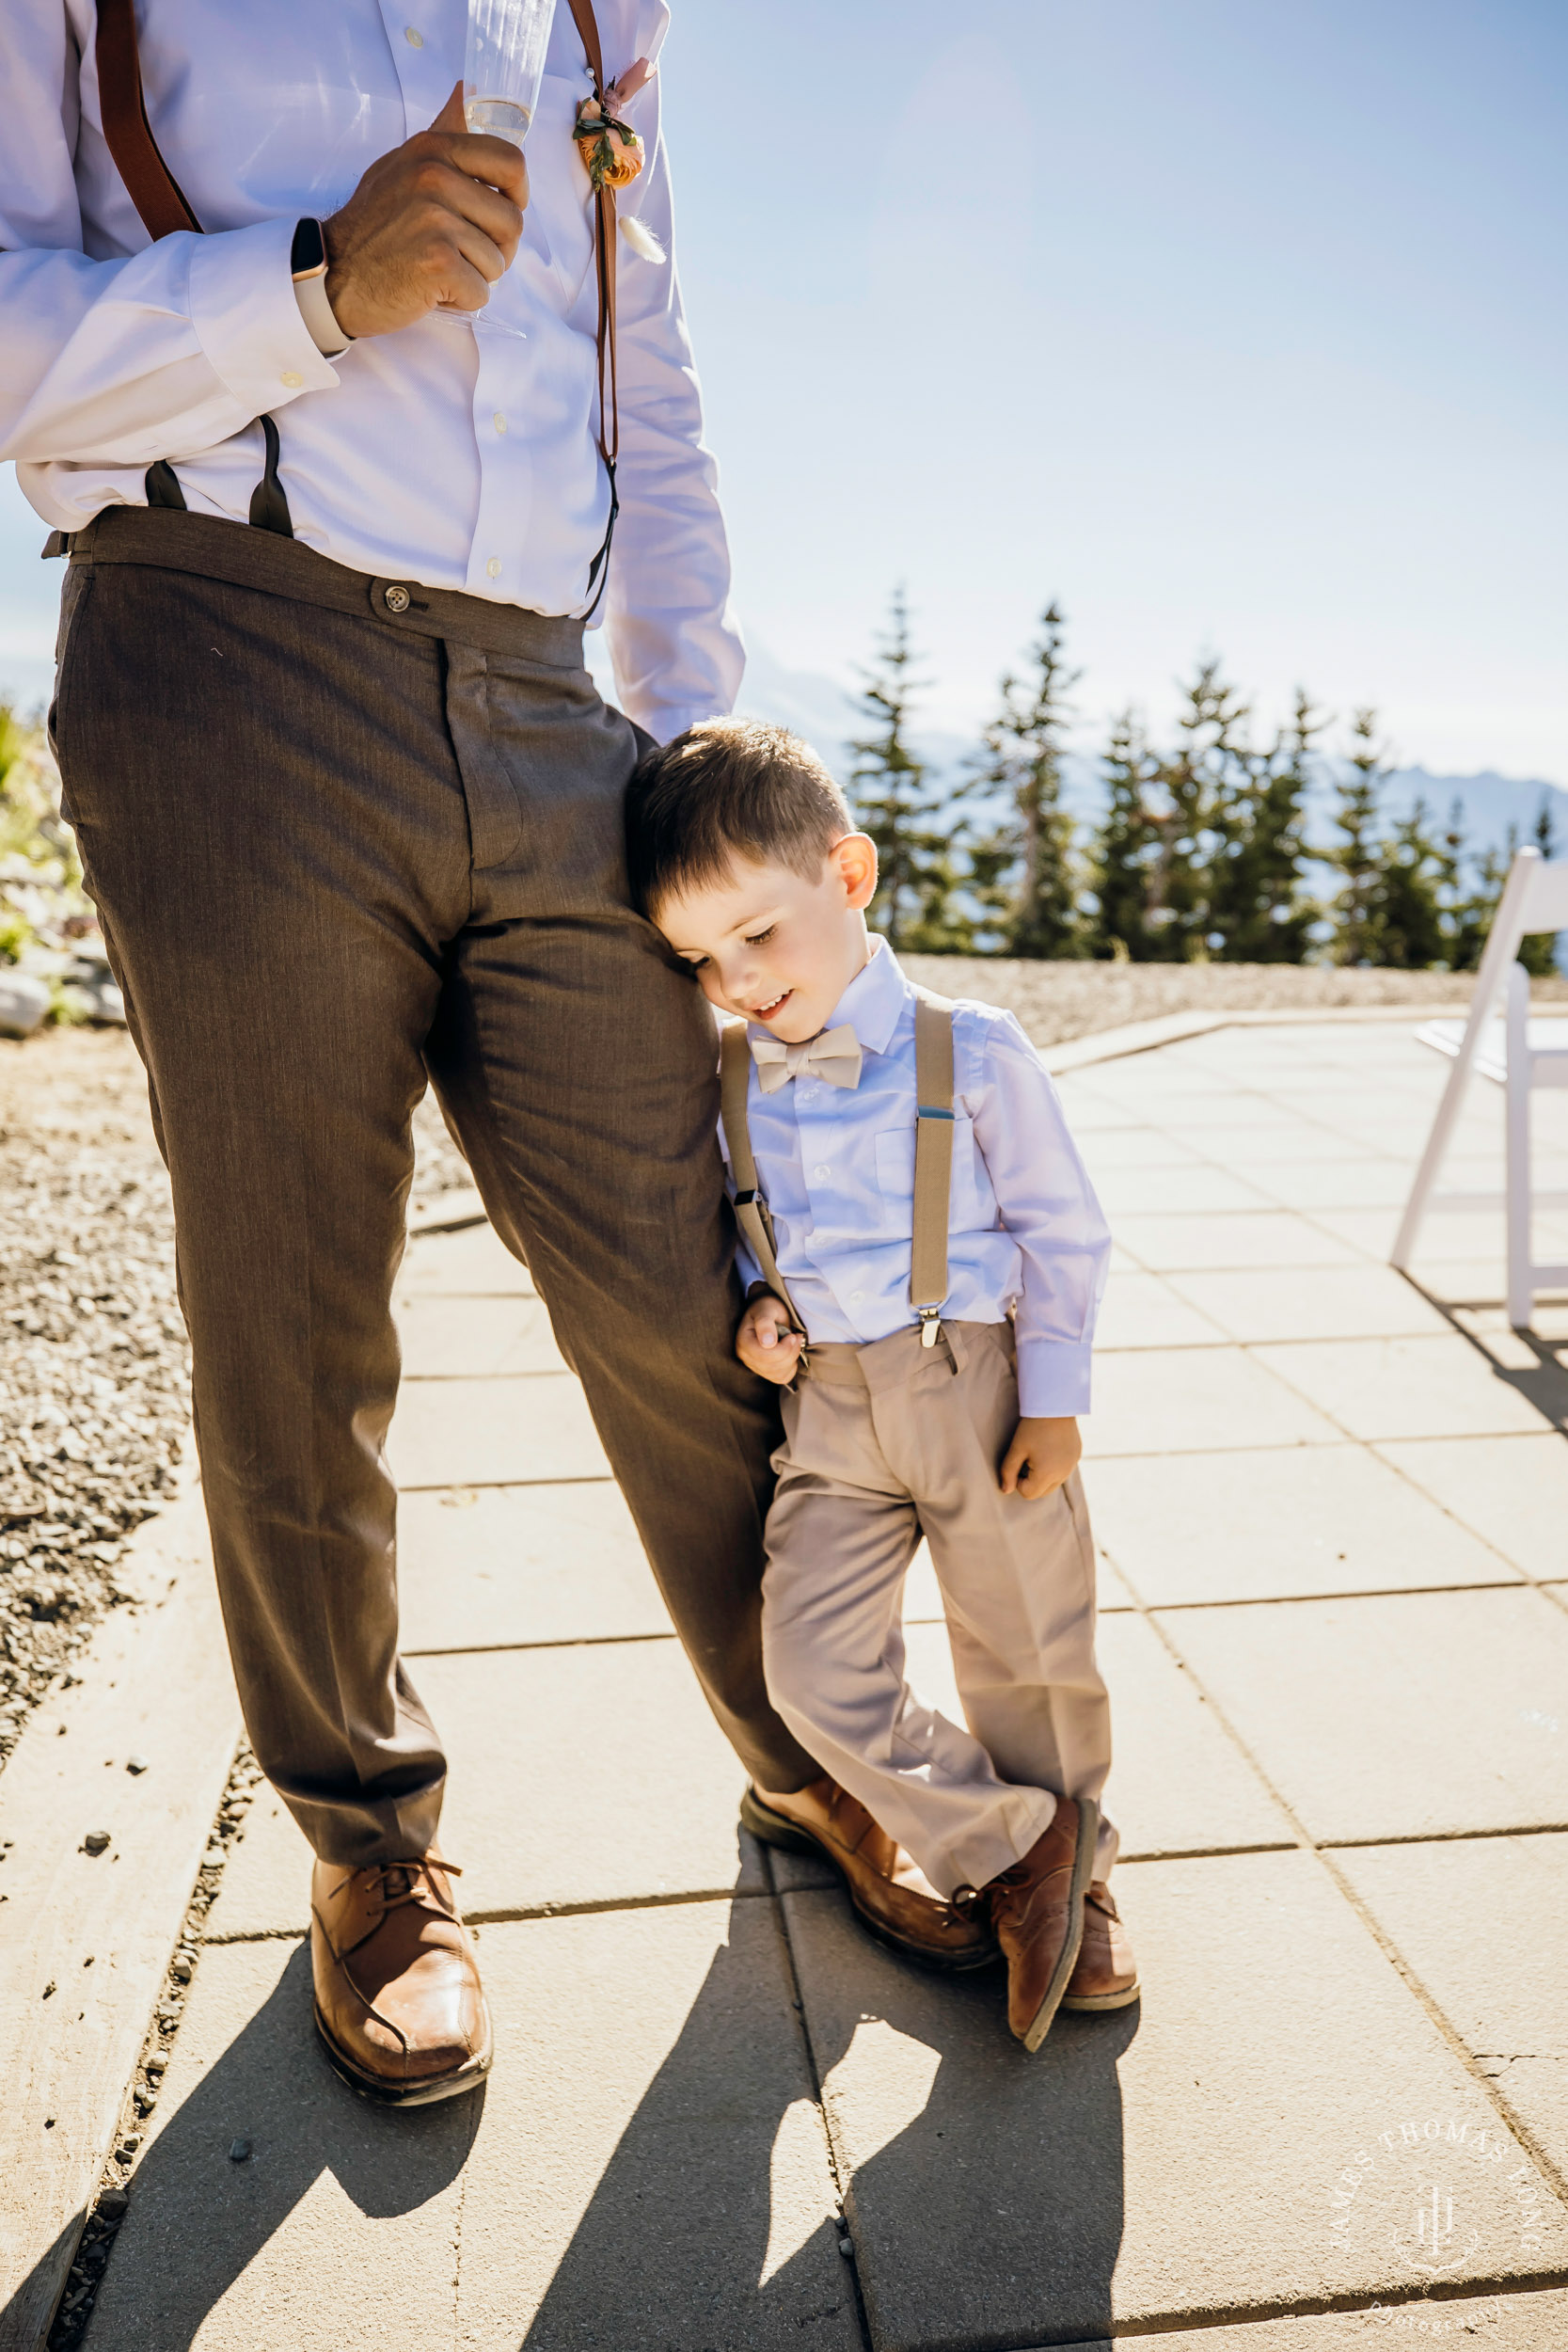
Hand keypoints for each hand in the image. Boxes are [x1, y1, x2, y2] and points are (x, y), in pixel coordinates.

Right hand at [322, 82, 529, 336]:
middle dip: (497, 247)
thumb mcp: (401, 164)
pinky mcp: (437, 262)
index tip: (503, 211)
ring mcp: (436, 220)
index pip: (511, 163)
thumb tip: (465, 89)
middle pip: (512, 221)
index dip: (518, 195)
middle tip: (464, 254)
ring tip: (439, 269)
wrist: (332, 275)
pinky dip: (461, 300)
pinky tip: (431, 289)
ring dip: (476, 276)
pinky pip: (480, 291)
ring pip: (497, 261)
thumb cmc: (372, 224)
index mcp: (433, 150)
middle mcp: (435, 178)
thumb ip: (441, 134)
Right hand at [736, 1294, 803, 1384]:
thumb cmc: (767, 1308)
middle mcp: (745, 1357)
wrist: (768, 1312)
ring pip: (778, 1375)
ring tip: (794, 1343)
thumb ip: (765, 1323)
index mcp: (743, 1341)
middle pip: (772, 1367)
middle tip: (797, 1337)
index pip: (765, 1356)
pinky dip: (790, 1369)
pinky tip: (790, 1354)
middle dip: (790, 1353)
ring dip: (792, 1360)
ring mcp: (754, 1365)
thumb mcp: (766, 1309)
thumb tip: (767, 1343)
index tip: (793, 1335)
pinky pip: (781, 1378)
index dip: (784, 1348)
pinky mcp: (764, 1370)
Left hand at [999, 1415, 1080, 1499]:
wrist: (1055, 1405)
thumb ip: (1008, 1472)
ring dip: (1043, 1474)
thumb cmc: (1032, 1426)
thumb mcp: (1016, 1448)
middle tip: (1027, 1457)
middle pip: (1042, 1492)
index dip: (1018, 1481)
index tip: (1018, 1461)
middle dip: (1031, 1480)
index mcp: (1047, 1474)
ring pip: (1054, 1482)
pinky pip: (1063, 1470)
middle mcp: (1063, 1474)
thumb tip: (1005, 1491)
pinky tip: (1050, 1446)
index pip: (1028, 1494)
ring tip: (1038, 1451)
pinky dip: (1054, 1465)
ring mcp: (1072, 1466)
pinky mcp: (1077, 1456)